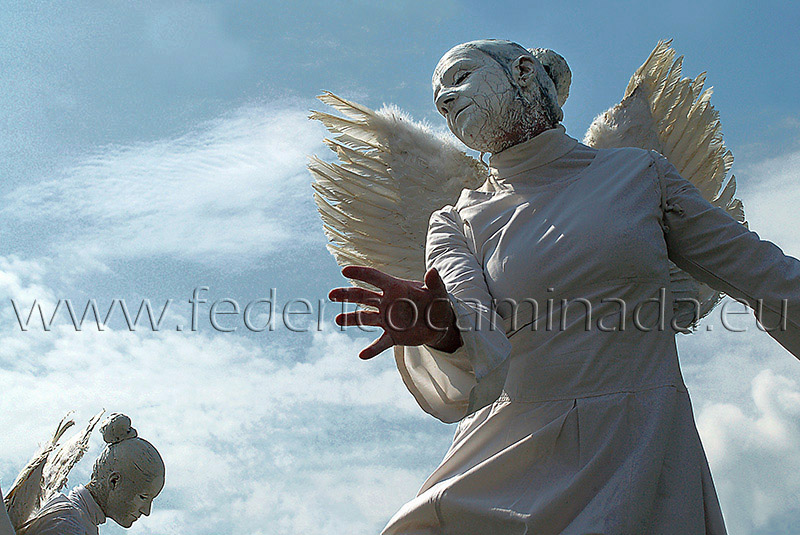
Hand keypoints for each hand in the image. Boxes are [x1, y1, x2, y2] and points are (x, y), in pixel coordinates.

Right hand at [328, 266, 460, 358]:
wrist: (440, 324)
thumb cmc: (438, 303)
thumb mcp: (439, 292)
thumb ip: (435, 282)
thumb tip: (433, 271)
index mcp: (396, 288)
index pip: (375, 278)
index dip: (360, 273)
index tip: (344, 270)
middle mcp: (388, 303)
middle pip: (363, 296)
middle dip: (347, 294)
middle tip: (331, 294)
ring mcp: (388, 319)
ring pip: (365, 318)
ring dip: (352, 319)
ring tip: (338, 319)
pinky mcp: (393, 335)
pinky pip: (380, 343)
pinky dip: (372, 349)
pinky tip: (362, 355)